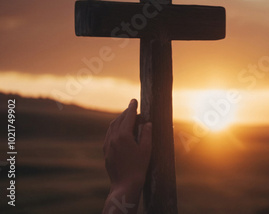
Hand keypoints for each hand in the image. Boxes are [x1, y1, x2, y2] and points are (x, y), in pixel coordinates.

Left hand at [102, 99, 151, 213]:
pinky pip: (109, 135)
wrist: (125, 184)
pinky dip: (115, 129)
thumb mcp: (146, 149)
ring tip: (127, 118)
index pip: (128, 117)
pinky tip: (120, 131)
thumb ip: (147, 134)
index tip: (134, 100)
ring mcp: (107, 145)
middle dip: (126, 113)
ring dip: (119, 120)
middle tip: (133, 108)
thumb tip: (147, 123)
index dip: (132, 108)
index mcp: (123, 136)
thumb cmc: (138, 167)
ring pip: (112, 127)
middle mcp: (113, 138)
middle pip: (118, 120)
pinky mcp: (106, 151)